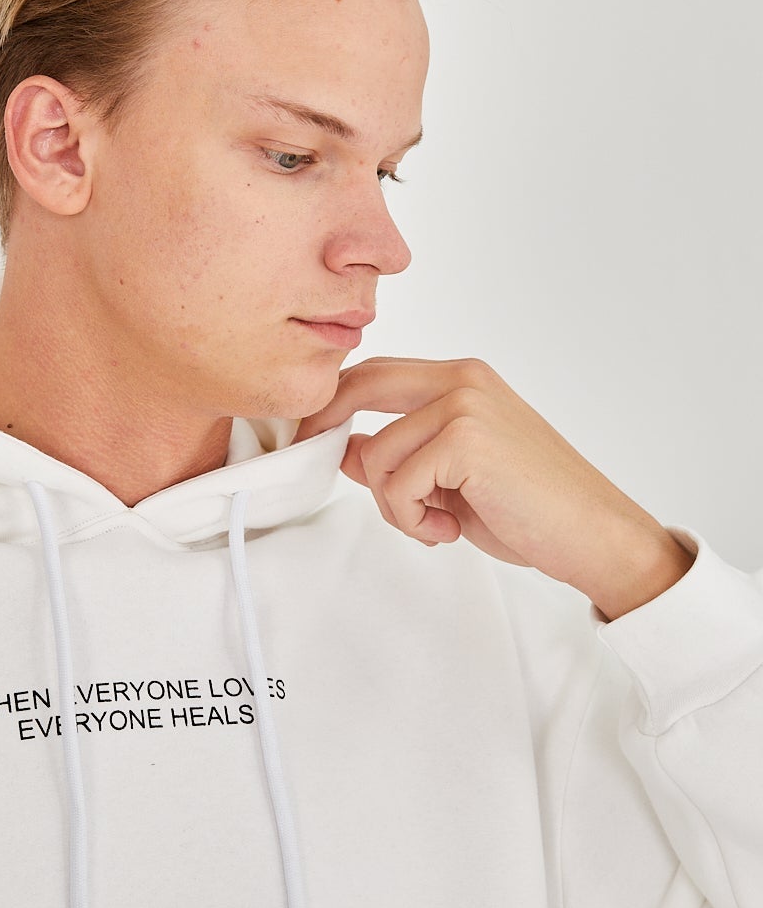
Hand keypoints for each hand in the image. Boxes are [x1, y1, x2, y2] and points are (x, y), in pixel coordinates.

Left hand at [293, 355, 667, 592]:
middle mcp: (462, 380)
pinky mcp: (466, 440)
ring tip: (438, 524)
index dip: (333, 401)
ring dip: (394, 506)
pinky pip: (398, 484)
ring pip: (378, 454)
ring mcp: (464, 406)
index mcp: (462, 380)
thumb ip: (400, 455)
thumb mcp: (450, 478)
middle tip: (324, 464)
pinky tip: (450, 529)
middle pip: (362, 383)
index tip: (313, 437)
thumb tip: (345, 448)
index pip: (375, 371)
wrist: (594, 535)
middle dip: (327, 425)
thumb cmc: (531, 509)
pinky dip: (412, 519)